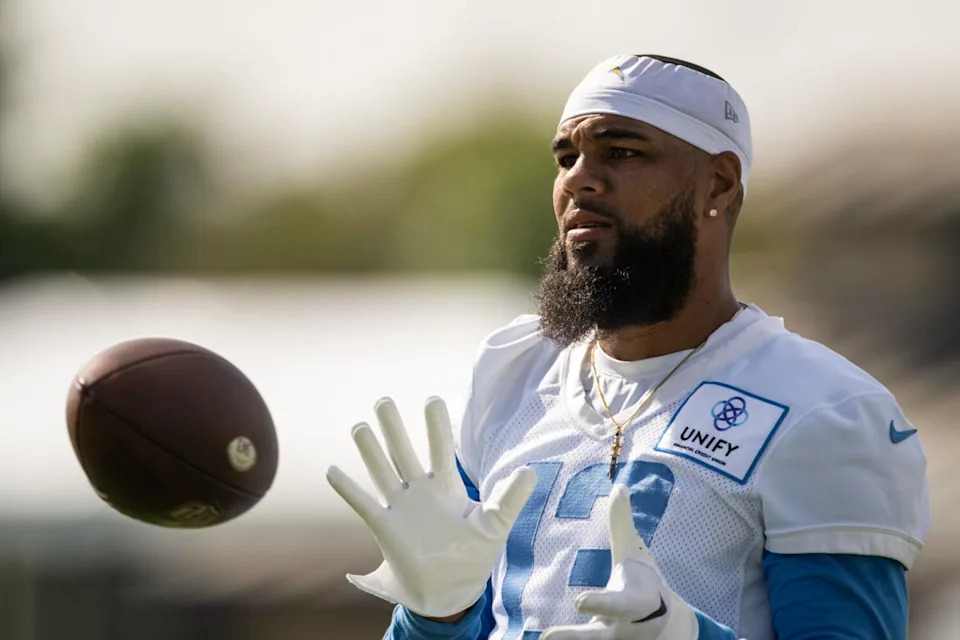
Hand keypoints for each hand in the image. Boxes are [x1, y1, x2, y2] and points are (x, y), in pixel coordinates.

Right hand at [326, 397, 536, 617]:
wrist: (450, 592)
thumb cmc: (474, 556)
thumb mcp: (495, 525)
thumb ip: (510, 498)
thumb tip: (530, 471)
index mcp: (447, 487)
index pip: (441, 450)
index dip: (436, 427)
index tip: (431, 399)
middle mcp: (420, 491)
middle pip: (404, 453)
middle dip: (395, 429)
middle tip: (384, 401)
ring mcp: (401, 507)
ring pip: (382, 471)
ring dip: (370, 451)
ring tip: (359, 426)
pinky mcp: (385, 528)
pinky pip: (363, 504)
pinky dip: (347, 489)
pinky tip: (333, 470)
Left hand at [542, 485, 697, 639]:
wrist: (673, 629)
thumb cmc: (648, 585)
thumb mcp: (637, 556)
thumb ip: (622, 525)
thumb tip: (618, 485)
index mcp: (636, 602)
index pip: (619, 604)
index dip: (601, 604)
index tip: (579, 601)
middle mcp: (627, 632)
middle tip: (546, 638)